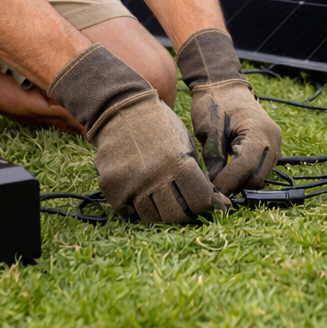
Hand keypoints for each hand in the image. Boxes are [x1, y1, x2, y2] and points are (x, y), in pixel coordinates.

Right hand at [49, 44, 228, 222]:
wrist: (121, 110)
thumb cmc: (159, 125)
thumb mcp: (185, 142)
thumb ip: (197, 171)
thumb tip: (211, 198)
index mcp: (177, 162)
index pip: (200, 200)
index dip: (211, 205)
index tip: (215, 205)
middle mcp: (153, 177)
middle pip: (177, 214)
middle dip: (189, 213)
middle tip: (192, 208)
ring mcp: (130, 184)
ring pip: (152, 218)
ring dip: (163, 214)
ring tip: (169, 205)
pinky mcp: (111, 188)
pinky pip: (128, 212)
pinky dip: (138, 210)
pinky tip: (144, 198)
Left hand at [176, 29, 282, 193]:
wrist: (226, 87)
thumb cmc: (215, 104)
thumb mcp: (209, 131)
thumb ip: (213, 159)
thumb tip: (215, 187)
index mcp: (258, 131)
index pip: (245, 168)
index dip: (227, 182)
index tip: (210, 190)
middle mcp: (272, 140)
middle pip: (256, 178)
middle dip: (235, 185)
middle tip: (214, 186)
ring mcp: (275, 144)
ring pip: (261, 178)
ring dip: (242, 182)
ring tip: (221, 178)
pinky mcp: (272, 148)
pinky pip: (262, 170)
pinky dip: (247, 175)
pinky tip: (231, 170)